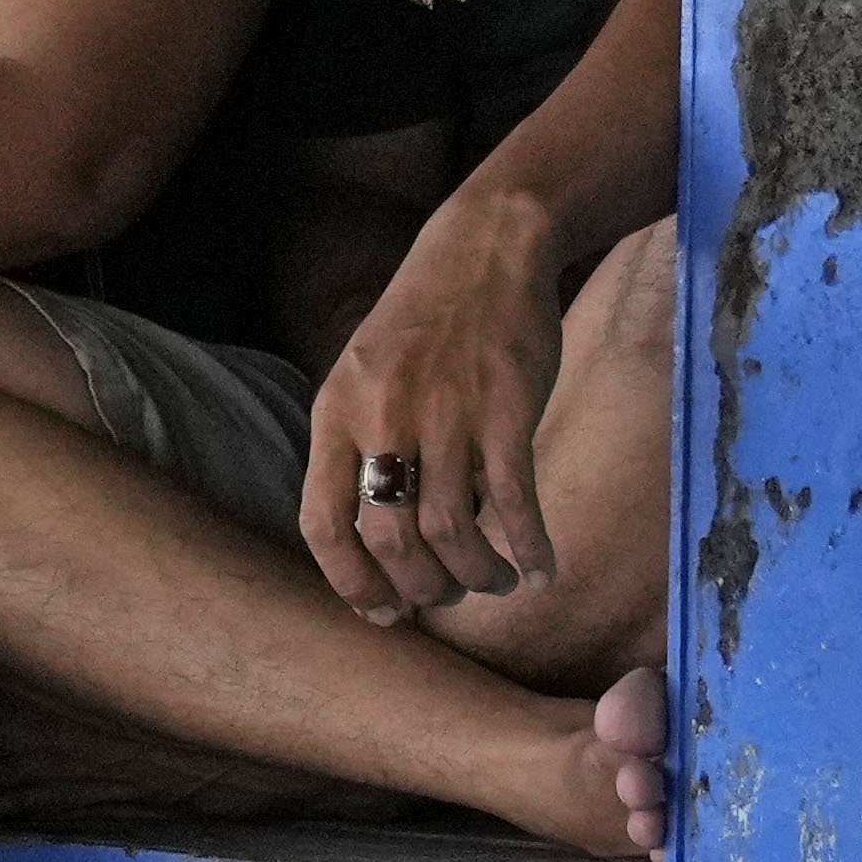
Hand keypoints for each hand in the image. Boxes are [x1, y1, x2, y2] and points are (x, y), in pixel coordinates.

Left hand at [305, 199, 574, 621]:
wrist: (487, 249)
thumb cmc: (427, 323)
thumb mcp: (365, 376)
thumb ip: (359, 447)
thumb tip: (380, 545)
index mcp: (336, 412)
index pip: (322, 522)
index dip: (349, 582)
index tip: (383, 612)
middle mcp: (383, 417)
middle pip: (390, 539)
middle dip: (421, 588)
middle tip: (446, 595)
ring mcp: (445, 412)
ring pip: (452, 530)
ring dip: (476, 575)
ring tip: (494, 582)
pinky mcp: (507, 408)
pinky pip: (513, 502)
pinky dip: (528, 546)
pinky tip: (540, 567)